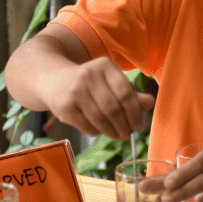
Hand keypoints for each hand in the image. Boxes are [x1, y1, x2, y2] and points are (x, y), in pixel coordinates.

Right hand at [38, 56, 154, 138]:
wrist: (52, 80)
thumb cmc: (90, 84)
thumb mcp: (110, 82)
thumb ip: (132, 93)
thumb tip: (150, 103)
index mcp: (104, 65)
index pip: (125, 93)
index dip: (135, 113)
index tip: (139, 125)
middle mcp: (88, 75)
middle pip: (113, 109)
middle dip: (125, 126)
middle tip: (129, 134)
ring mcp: (74, 91)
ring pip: (101, 120)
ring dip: (113, 132)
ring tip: (118, 135)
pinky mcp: (64, 107)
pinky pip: (88, 127)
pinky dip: (98, 132)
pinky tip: (100, 129)